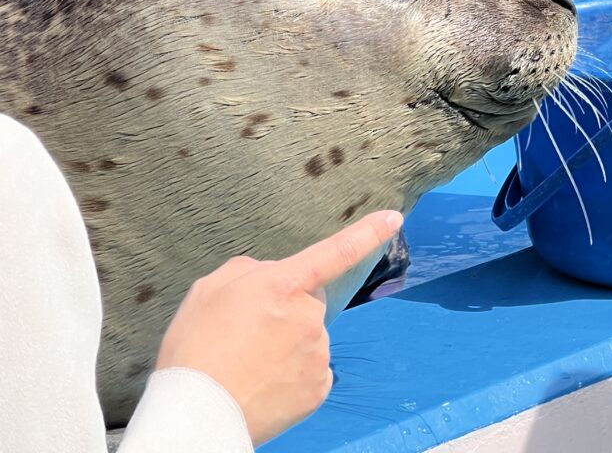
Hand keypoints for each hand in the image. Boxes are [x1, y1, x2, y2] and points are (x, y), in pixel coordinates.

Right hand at [155, 210, 402, 445]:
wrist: (196, 414)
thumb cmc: (196, 348)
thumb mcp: (210, 289)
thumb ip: (250, 271)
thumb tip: (271, 276)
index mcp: (283, 285)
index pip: (335, 251)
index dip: (368, 233)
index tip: (394, 218)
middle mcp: (308, 316)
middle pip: (310, 301)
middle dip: (289, 308)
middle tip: (250, 331)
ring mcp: (317, 354)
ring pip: (309, 336)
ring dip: (289, 342)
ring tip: (249, 361)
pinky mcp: (318, 388)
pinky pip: (312, 369)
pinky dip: (293, 373)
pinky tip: (265, 381)